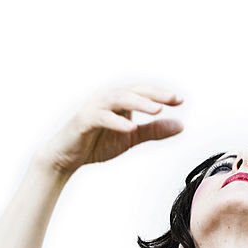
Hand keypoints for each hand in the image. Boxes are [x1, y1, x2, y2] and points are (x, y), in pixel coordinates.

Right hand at [35, 82, 184, 174]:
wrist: (67, 157)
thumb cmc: (96, 142)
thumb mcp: (131, 137)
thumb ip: (154, 131)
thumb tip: (181, 125)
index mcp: (119, 100)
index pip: (143, 92)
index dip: (161, 95)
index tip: (180, 100)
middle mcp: (107, 99)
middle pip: (133, 91)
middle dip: (154, 95)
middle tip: (172, 99)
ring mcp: (94, 107)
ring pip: (118, 100)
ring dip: (139, 104)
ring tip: (156, 111)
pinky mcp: (83, 120)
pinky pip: (102, 118)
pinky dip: (117, 122)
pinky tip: (131, 127)